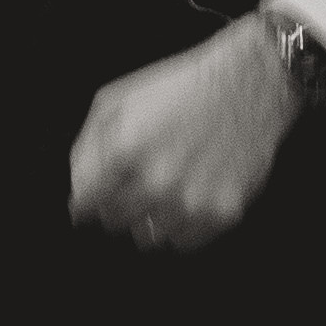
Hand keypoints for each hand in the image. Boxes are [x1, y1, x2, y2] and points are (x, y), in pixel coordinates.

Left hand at [65, 22, 304, 248]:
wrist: (249, 83)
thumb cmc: (178, 88)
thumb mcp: (116, 99)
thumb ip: (86, 149)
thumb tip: (77, 196)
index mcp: (125, 151)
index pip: (84, 204)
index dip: (87, 198)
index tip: (96, 194)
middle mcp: (156, 183)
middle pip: (114, 221)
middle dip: (119, 202)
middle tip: (138, 178)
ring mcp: (191, 202)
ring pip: (148, 237)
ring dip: (150, 216)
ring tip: (167, 185)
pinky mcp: (222, 214)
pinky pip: (184, 242)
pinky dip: (182, 225)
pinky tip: (189, 195)